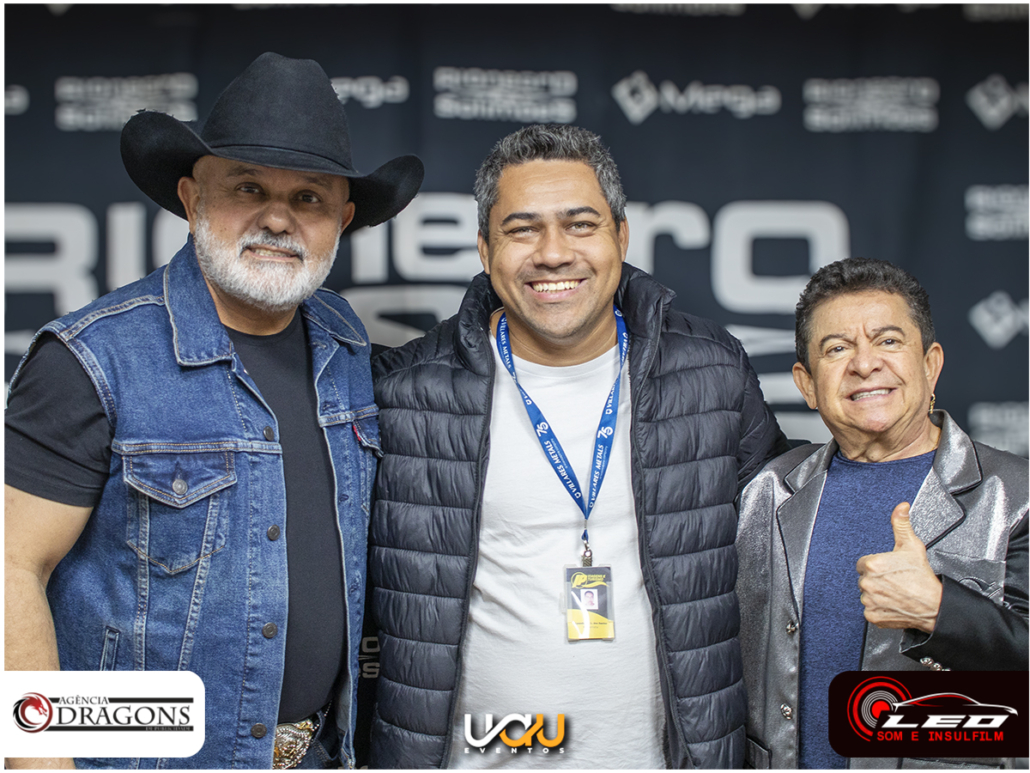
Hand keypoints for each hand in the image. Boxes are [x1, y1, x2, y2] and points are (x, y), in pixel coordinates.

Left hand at [856, 502, 942, 632]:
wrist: (934, 605)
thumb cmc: (923, 578)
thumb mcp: (912, 546)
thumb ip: (901, 524)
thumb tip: (901, 508)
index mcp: (872, 564)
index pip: (864, 563)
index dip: (876, 565)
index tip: (888, 569)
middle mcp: (868, 583)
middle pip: (864, 578)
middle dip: (877, 578)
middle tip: (894, 580)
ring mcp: (869, 601)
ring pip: (867, 594)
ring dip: (877, 593)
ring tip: (895, 591)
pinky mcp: (872, 615)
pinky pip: (870, 609)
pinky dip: (879, 608)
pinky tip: (892, 602)